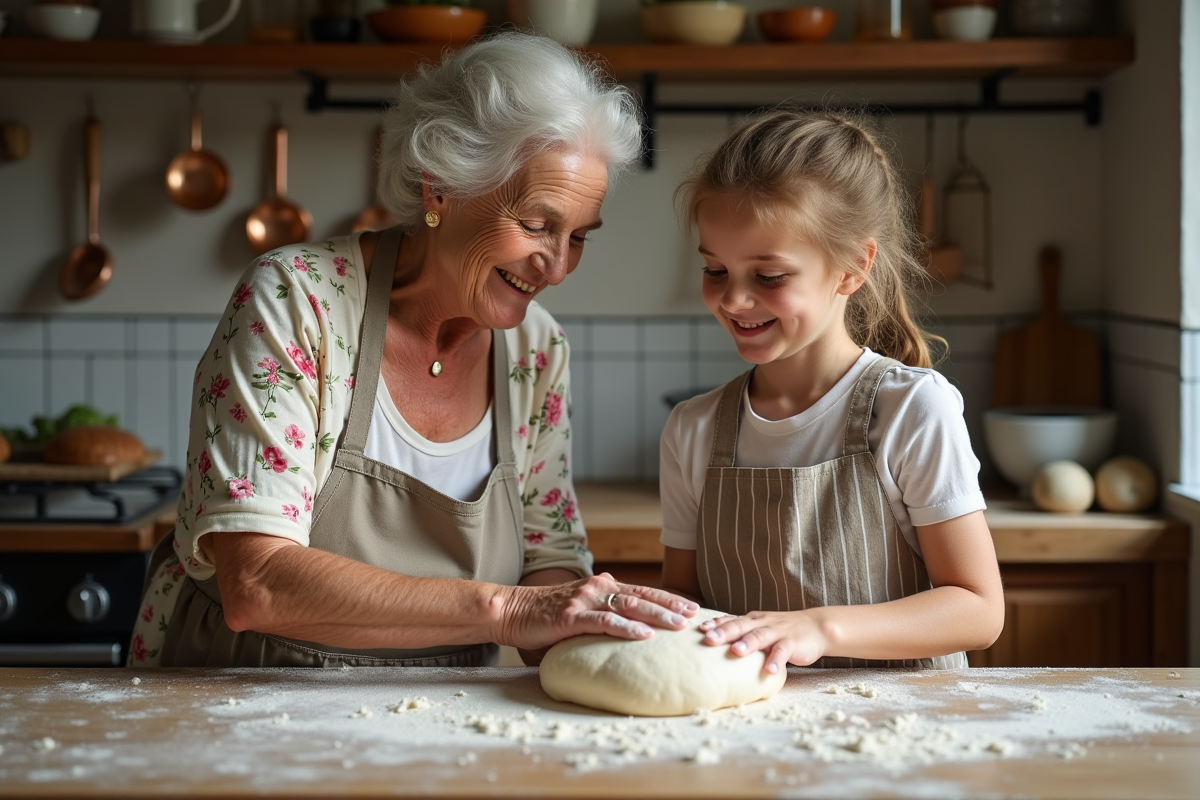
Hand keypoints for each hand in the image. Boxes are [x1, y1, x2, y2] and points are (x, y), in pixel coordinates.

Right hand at [497, 573, 697, 654]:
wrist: (511, 611)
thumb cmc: (545, 616)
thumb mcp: (579, 611)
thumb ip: (601, 616)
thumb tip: (626, 633)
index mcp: (602, 587)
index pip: (642, 591)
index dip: (668, 599)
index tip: (691, 609)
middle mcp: (597, 588)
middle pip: (643, 595)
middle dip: (671, 606)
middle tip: (694, 617)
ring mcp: (585, 601)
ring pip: (629, 605)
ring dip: (656, 615)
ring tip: (678, 625)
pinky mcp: (572, 616)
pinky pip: (605, 622)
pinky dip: (627, 627)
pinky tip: (644, 635)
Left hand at [699, 610, 829, 672]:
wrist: (816, 627)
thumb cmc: (782, 631)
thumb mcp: (760, 628)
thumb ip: (742, 634)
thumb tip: (714, 645)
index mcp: (752, 620)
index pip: (731, 620)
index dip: (715, 624)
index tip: (698, 629)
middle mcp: (762, 623)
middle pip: (741, 626)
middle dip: (724, 632)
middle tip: (708, 639)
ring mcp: (778, 632)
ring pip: (760, 636)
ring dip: (748, 644)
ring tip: (736, 652)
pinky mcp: (793, 643)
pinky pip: (783, 652)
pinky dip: (776, 660)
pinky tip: (769, 670)